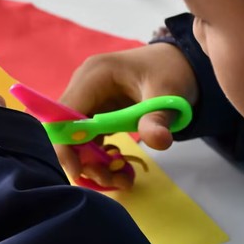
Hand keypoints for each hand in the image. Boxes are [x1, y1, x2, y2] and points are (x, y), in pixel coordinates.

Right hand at [57, 42, 196, 188]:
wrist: (180, 64)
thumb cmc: (170, 71)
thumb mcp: (168, 94)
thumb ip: (158, 119)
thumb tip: (159, 142)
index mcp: (93, 76)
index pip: (63, 115)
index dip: (64, 145)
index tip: (79, 171)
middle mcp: (83, 87)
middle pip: (66, 131)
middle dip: (84, 160)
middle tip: (110, 180)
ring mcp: (89, 100)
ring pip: (76, 140)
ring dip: (93, 163)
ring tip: (120, 179)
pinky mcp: (96, 113)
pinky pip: (89, 140)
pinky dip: (100, 158)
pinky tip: (120, 170)